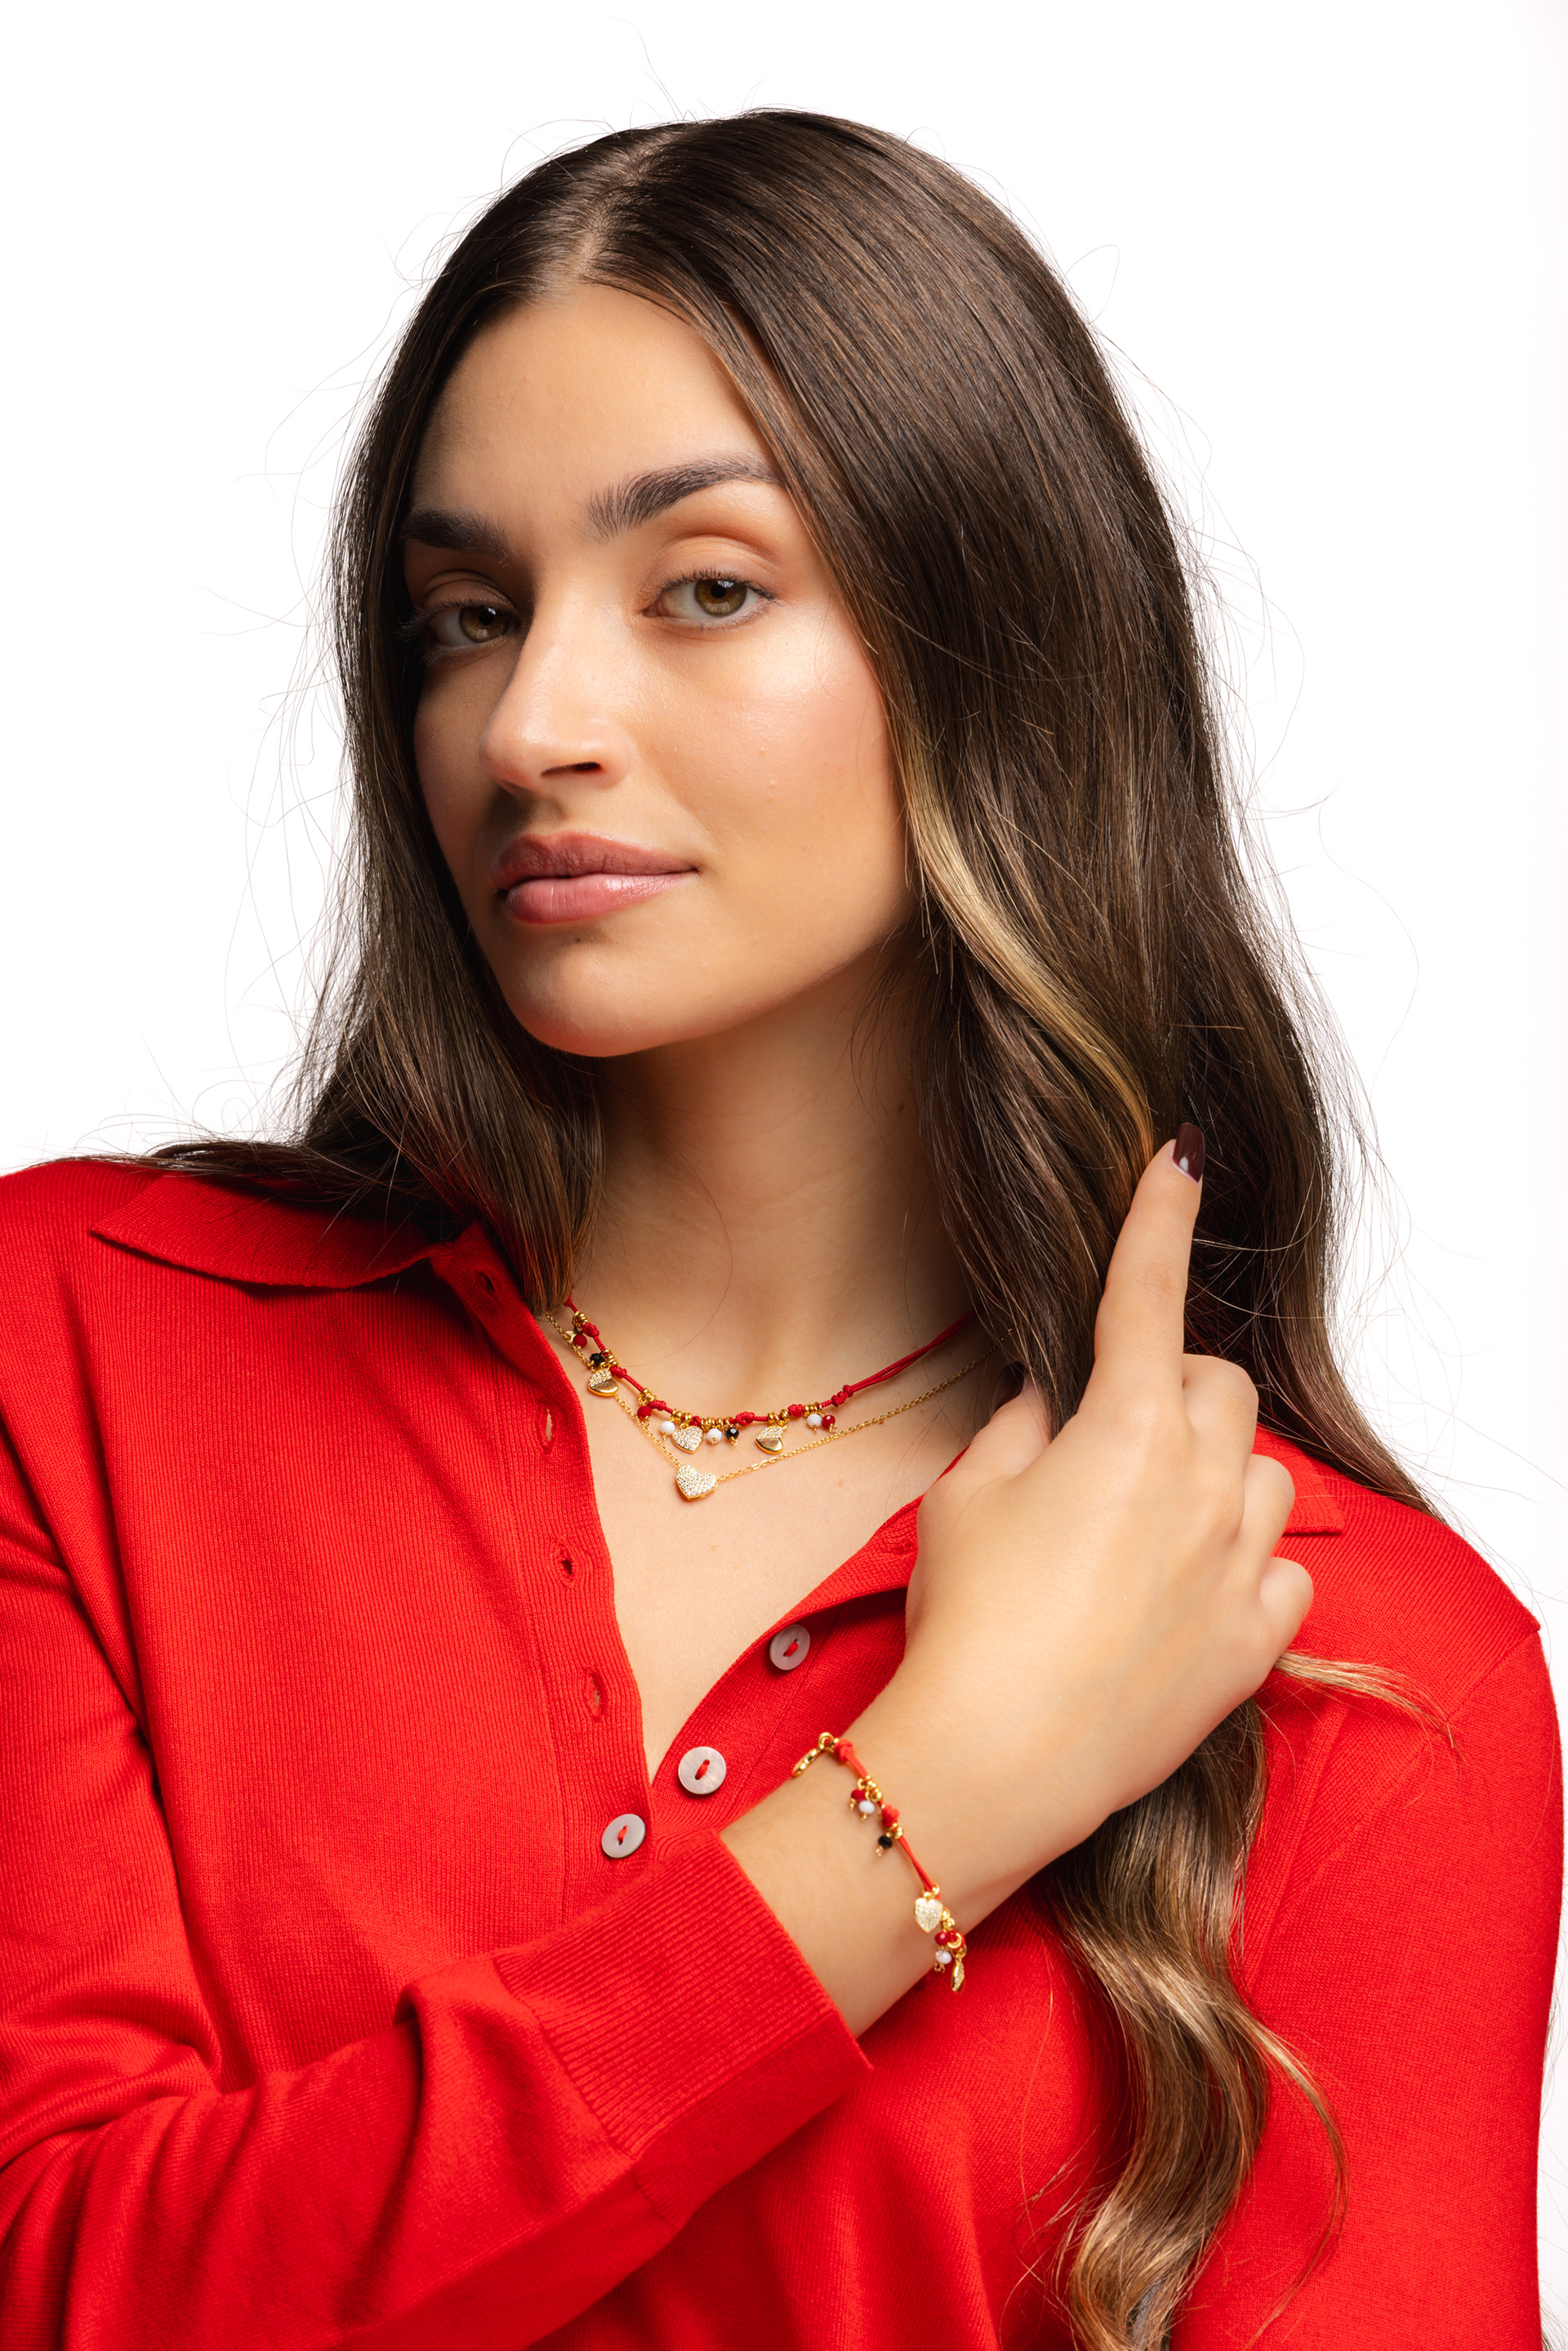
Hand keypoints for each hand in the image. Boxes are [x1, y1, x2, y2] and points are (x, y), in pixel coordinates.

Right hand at [870, 1134, 1311, 1912]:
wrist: (994, 1763)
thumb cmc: (967, 1623)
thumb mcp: (966, 1494)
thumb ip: (1022, 1424)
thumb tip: (1056, 1400)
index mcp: (1124, 1429)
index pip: (1146, 1293)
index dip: (1159, 1216)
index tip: (1181, 1159)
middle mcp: (1201, 1485)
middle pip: (1219, 1383)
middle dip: (1173, 1386)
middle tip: (1108, 1433)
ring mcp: (1238, 1566)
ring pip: (1262, 1472)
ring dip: (1215, 1473)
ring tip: (1147, 1523)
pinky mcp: (1255, 1642)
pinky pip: (1281, 1571)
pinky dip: (1240, 1564)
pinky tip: (1180, 1593)